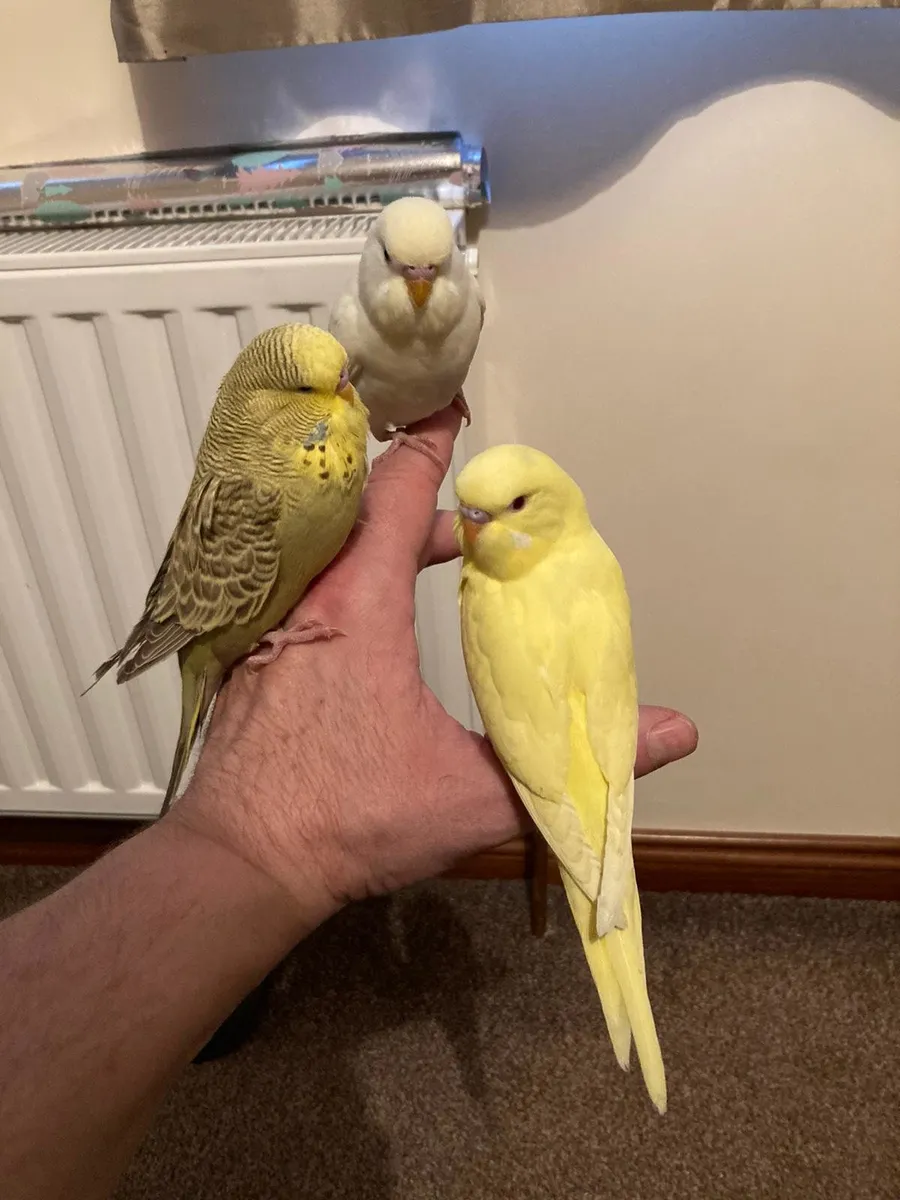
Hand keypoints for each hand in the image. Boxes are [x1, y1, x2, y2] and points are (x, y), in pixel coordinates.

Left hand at [172, 406, 697, 912]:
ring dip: (381, 537)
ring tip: (435, 550)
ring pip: (329, 549)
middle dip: (416, 498)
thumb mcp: (474, 795)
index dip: (428, 449)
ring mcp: (270, 626)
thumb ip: (575, 762)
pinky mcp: (253, 655)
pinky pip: (302, 582)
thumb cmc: (348, 822)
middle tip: (470, 508)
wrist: (243, 863)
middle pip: (360, 514)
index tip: (450, 412)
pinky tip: (375, 613)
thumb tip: (673, 735)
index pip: (393, 495)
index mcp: (357, 609)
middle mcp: (306, 602)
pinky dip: (345, 570)